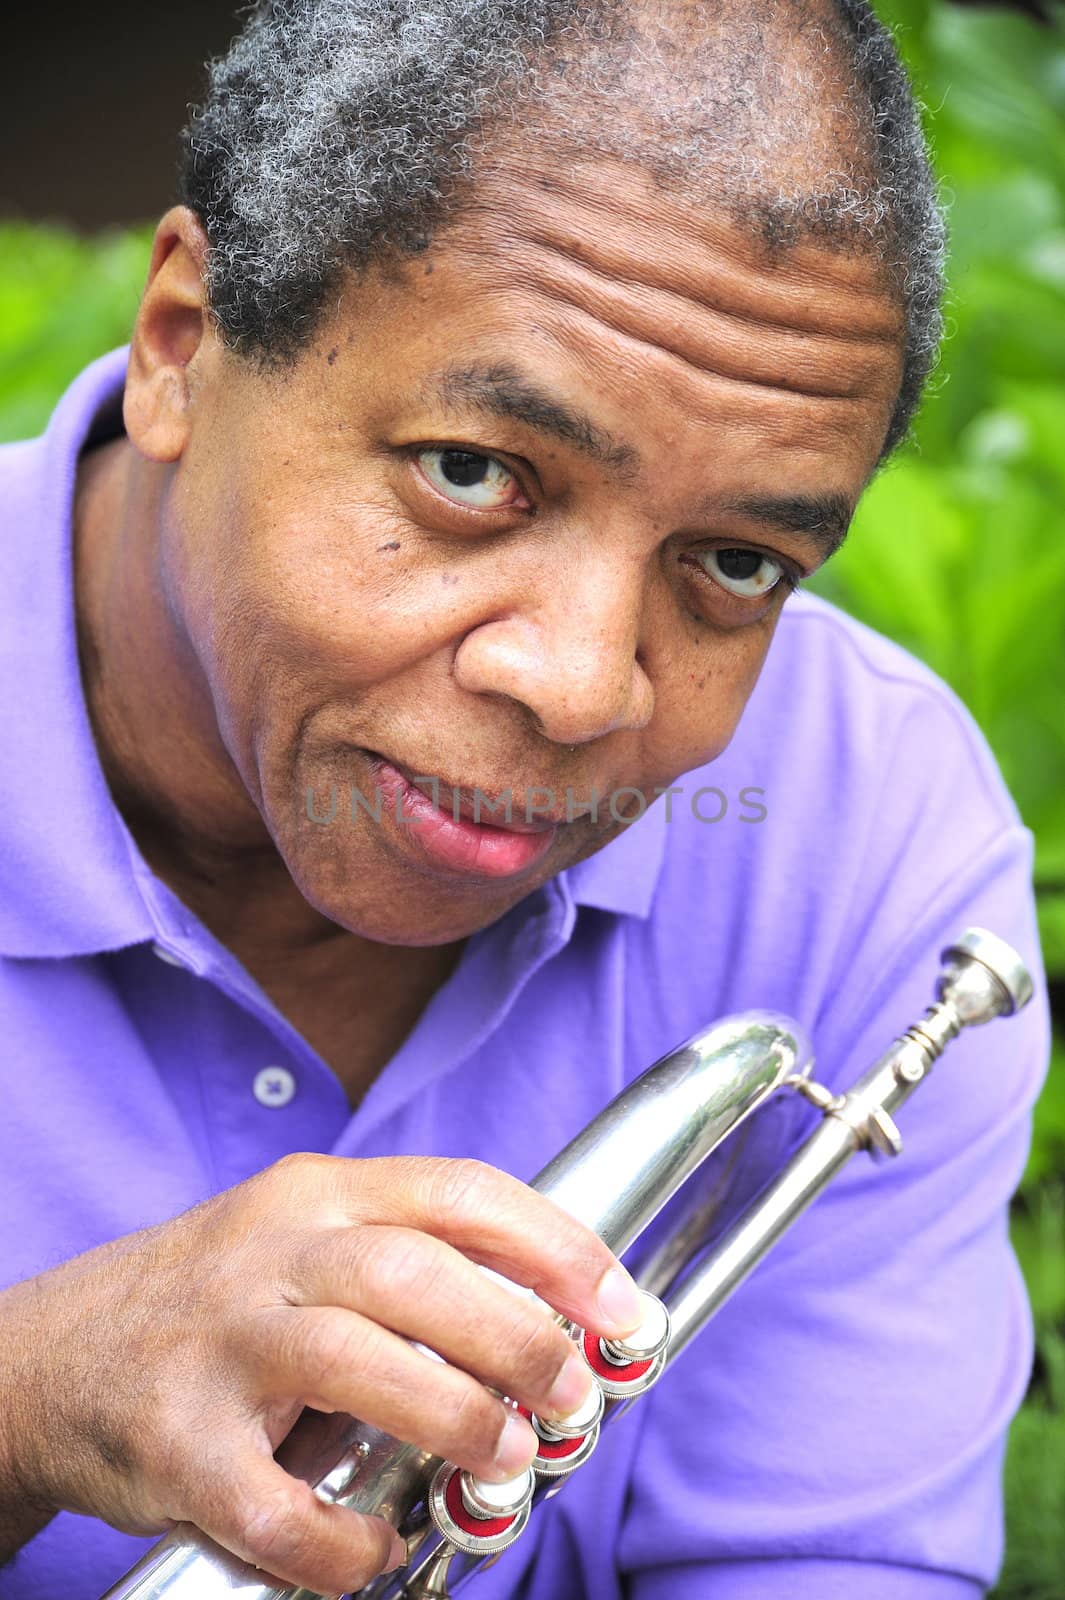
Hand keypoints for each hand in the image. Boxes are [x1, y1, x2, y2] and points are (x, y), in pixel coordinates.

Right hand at [0, 1153, 642, 1592]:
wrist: (55, 1359)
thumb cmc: (217, 1305)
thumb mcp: (307, 1242)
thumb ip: (414, 1263)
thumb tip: (557, 1319)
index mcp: (318, 1196)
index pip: (458, 1192)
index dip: (556, 1246)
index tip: (620, 1307)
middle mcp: (269, 1255)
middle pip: (414, 1272)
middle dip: (518, 1335)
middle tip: (573, 1396)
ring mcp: (218, 1347)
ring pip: (356, 1364)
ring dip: (455, 1417)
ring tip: (507, 1460)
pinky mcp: (175, 1447)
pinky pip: (275, 1506)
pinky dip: (343, 1543)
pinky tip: (373, 1551)